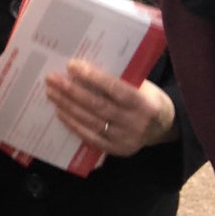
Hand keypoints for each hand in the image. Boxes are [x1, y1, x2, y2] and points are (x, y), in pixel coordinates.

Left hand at [44, 59, 176, 156]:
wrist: (163, 127)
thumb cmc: (146, 98)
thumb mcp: (141, 85)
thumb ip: (119, 79)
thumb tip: (84, 67)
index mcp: (145, 104)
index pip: (116, 89)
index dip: (93, 77)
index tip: (71, 65)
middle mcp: (136, 124)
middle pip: (98, 106)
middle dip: (72, 91)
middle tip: (52, 79)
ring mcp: (126, 140)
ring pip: (91, 122)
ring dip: (68, 106)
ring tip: (51, 93)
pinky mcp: (117, 150)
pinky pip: (90, 137)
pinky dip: (73, 124)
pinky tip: (60, 112)